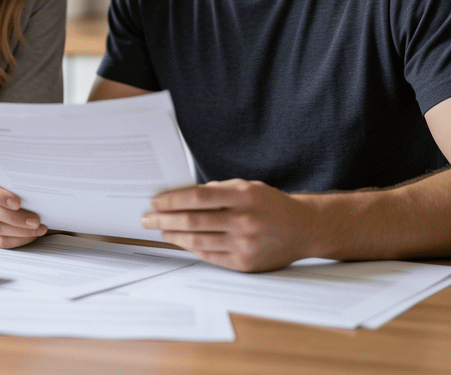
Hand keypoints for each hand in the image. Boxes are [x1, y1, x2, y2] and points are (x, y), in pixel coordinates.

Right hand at [0, 169, 46, 247]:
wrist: (13, 192)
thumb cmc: (16, 182)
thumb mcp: (17, 176)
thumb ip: (20, 179)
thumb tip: (34, 187)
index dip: (0, 196)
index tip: (18, 203)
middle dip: (14, 218)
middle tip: (35, 221)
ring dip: (19, 231)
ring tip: (37, 229)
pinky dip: (16, 240)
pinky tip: (30, 236)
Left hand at [141, 179, 315, 271]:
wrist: (303, 229)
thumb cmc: (269, 204)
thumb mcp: (247, 187)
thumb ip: (217, 191)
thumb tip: (180, 197)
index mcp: (243, 195)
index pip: (198, 196)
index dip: (172, 199)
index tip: (155, 201)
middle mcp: (244, 220)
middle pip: (193, 220)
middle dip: (164, 219)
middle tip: (147, 219)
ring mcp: (244, 244)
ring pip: (197, 241)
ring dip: (173, 235)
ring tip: (160, 230)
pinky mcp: (244, 263)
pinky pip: (209, 256)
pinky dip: (191, 248)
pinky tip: (180, 241)